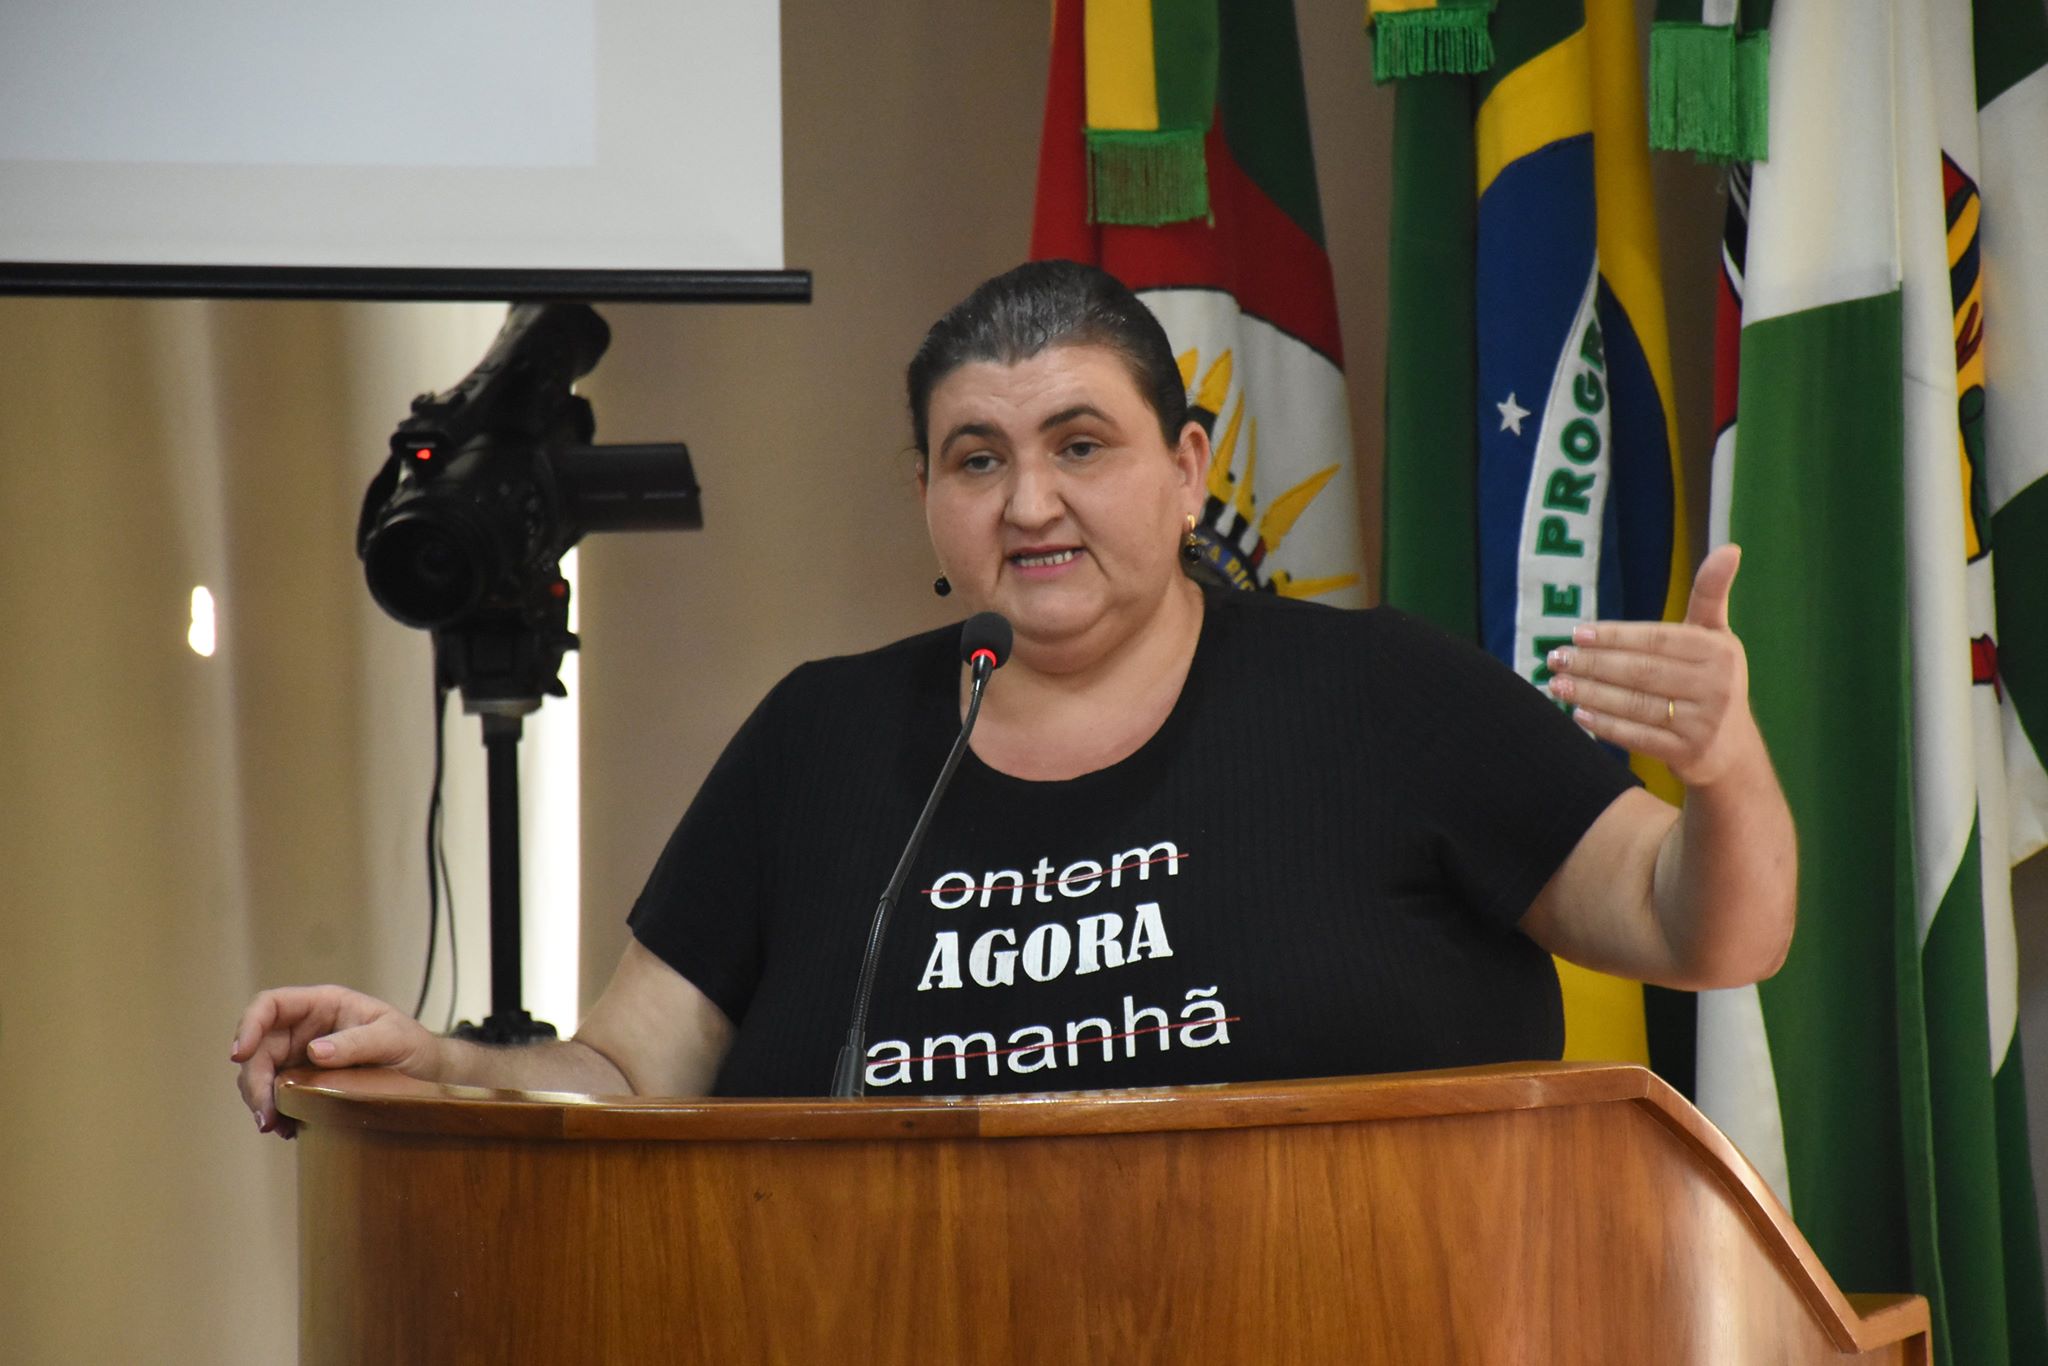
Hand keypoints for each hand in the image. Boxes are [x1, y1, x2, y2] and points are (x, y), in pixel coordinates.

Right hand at [230, 985, 441, 1138]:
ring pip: (261, 1075)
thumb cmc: (412, 1045)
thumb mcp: (394, 1038)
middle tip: (265, 1115)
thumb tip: (315, 1052)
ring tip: (275, 1126)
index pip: (270, 1005)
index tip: (239, 1055)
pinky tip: (288, 1129)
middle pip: (258, 1048)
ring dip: (261, 1101)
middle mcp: (305, 1028)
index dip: (248, 1025)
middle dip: (254, 1081)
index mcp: (323, 1004)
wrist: (426, 1074)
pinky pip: (277, 1095)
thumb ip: (358, 1042)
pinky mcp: (304, 1082)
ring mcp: (301, 1056)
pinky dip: (276, 1112)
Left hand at [1545, 544, 1760, 788]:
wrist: (1731, 751)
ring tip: (1556, 684)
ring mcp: (1704, 723)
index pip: (1656, 639)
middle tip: (1554, 658)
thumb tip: (1730, 547)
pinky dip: (1606, 725)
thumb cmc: (1711, 681)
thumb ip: (1710, 594)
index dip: (1614, 636)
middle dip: (1592, 664)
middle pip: (1641, 672)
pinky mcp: (1688, 754)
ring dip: (1590, 694)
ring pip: (1635, 704)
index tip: (1576, 634)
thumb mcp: (1715, 637)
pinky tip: (1578, 714)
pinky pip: (1638, 737)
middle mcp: (1716, 685)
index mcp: (1718, 650)